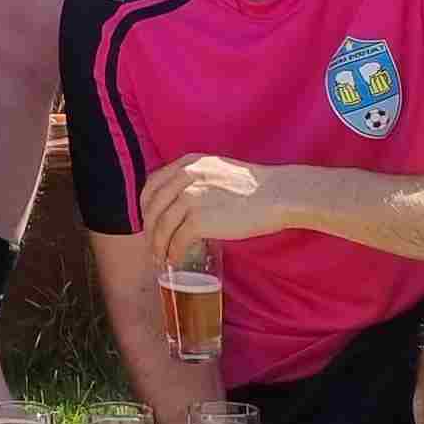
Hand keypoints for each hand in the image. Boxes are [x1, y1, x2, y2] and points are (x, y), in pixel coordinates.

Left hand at [139, 152, 278, 264]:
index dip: (146, 206)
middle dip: (149, 229)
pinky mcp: (199, 220)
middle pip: (153, 207)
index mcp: (187, 163)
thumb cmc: (254, 186)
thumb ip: (196, 180)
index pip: (153, 184)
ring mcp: (190, 198)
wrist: (277, 194)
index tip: (149, 220)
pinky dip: (173, 253)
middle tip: (152, 244)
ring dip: (158, 245)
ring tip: (161, 257)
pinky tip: (176, 259)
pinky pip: (176, 241)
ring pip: (161, 226)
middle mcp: (184, 177)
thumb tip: (183, 203)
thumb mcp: (217, 170)